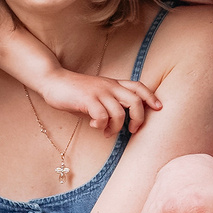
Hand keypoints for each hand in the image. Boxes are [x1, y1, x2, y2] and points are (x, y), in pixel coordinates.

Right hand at [39, 68, 160, 132]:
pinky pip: (102, 116)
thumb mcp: (97, 94)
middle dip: (139, 119)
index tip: (159, 108)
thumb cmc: (75, 91)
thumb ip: (109, 103)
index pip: (138, 87)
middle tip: (132, 130)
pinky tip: (94, 126)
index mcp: (113, 84)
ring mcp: (99, 92)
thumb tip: (120, 122)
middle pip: (135, 101)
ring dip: (116, 127)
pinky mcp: (87, 100)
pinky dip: (101, 125)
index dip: (151, 97)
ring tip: (106, 132)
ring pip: (119, 112)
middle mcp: (109, 86)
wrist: (53, 80)